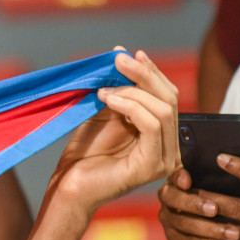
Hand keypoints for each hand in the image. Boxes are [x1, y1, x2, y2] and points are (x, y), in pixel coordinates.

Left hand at [49, 51, 179, 216]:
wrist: (69, 186)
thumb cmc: (84, 153)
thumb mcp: (104, 113)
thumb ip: (118, 90)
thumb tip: (123, 56)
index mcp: (162, 134)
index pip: (167, 96)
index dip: (150, 72)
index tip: (128, 54)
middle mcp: (170, 147)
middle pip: (170, 99)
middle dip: (144, 75)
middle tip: (118, 60)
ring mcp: (165, 159)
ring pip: (163, 110)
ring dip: (132, 91)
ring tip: (105, 89)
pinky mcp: (153, 166)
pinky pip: (152, 126)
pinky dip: (131, 107)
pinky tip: (109, 100)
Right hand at [158, 167, 239, 239]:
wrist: (214, 231)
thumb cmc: (222, 202)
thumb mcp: (223, 188)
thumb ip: (221, 178)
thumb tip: (234, 163)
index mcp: (178, 181)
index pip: (174, 176)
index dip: (178, 178)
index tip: (189, 181)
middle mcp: (168, 198)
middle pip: (172, 199)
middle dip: (193, 204)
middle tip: (214, 209)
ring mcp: (168, 219)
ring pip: (183, 223)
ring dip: (209, 229)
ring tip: (234, 233)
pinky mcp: (173, 238)